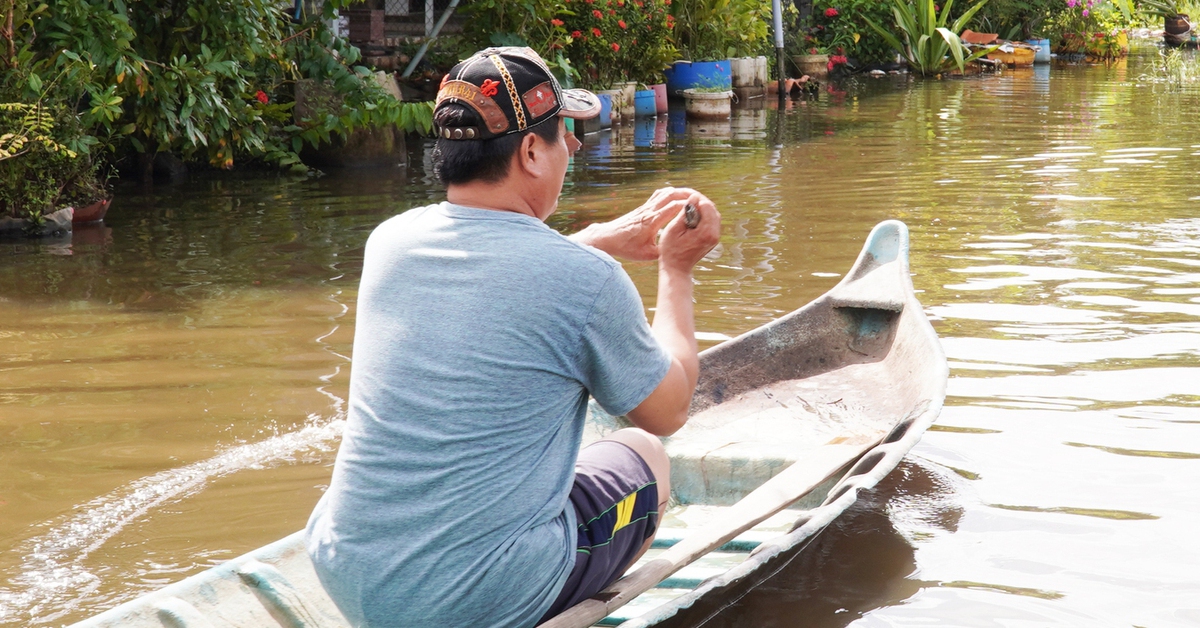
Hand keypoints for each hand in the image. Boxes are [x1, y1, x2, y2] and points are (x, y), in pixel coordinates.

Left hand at [570, 187, 699, 260]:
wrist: (607, 238)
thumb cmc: (626, 248)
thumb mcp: (646, 255)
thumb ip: (663, 251)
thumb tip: (679, 250)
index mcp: (652, 222)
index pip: (673, 207)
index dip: (688, 206)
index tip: (700, 208)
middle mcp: (649, 211)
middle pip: (671, 194)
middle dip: (687, 195)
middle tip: (700, 198)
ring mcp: (645, 207)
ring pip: (665, 192)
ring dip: (680, 192)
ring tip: (692, 197)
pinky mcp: (643, 207)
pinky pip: (659, 194)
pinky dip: (670, 193)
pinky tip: (677, 197)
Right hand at [658, 191, 719, 274]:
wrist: (676, 269)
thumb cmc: (671, 251)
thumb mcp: (674, 229)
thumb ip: (684, 212)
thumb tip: (693, 198)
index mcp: (706, 232)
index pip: (706, 206)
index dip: (696, 198)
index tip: (685, 195)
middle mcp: (715, 234)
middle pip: (712, 208)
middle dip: (700, 201)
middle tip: (686, 198)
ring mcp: (715, 237)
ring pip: (713, 214)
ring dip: (702, 207)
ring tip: (687, 205)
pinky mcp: (713, 238)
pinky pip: (711, 221)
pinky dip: (703, 215)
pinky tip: (691, 214)